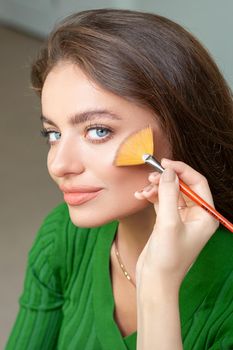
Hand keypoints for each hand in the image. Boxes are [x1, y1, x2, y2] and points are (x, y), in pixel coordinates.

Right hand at [135, 158, 218, 292]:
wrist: (155, 281)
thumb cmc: (167, 258)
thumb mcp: (168, 223)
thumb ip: (168, 194)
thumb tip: (168, 171)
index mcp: (206, 216)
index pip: (198, 183)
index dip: (182, 170)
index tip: (165, 163)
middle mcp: (196, 216)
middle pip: (183, 186)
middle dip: (167, 180)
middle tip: (151, 175)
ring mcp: (182, 219)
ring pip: (171, 193)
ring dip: (157, 188)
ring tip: (144, 190)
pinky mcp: (168, 222)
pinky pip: (162, 201)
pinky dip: (152, 196)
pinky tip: (141, 196)